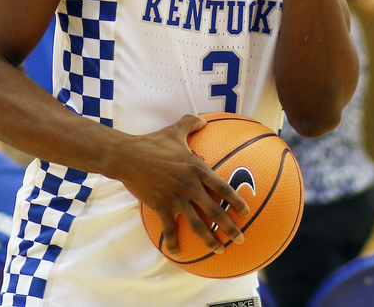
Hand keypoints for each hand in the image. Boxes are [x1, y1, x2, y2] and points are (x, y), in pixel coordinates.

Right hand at [112, 115, 249, 257]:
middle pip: (215, 211)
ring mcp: (176, 198)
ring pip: (197, 224)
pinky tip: (177, 253)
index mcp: (196, 168)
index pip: (222, 187)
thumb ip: (190, 124)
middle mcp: (190, 186)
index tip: (246, 211)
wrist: (127, 156)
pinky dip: (174, 242)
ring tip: (219, 250)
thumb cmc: (151, 142)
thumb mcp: (174, 131)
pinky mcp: (161, 207)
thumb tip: (203, 120)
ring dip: (210, 240)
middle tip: (241, 239)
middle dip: (230, 228)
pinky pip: (170, 229)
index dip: (236, 201)